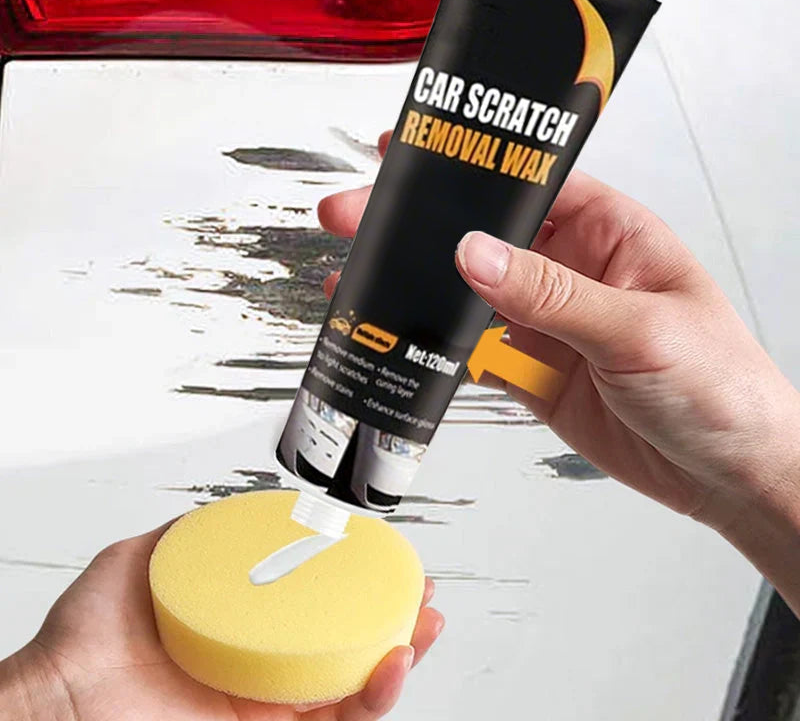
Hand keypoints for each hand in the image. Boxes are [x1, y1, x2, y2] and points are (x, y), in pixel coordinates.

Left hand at [0, 521, 442, 720]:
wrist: (59, 702)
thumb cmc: (86, 639)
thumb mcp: (140, 560)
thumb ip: (183, 534)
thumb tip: (220, 508)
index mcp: (240, 632)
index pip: (313, 610)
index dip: (354, 589)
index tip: (383, 562)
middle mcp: (259, 671)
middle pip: (345, 649)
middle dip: (393, 622)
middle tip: (422, 594)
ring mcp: (266, 708)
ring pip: (353, 690)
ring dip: (399, 658)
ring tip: (423, 626)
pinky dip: (373, 698)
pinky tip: (391, 664)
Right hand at [319, 131, 799, 609]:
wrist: (729, 475)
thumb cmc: (723, 387)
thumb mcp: (639, 330)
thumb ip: (552, 295)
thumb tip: (476, 256)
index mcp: (611, 234)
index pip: (530, 185)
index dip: (471, 167)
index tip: (414, 156)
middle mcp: (572, 271)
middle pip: (485, 239)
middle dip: (422, 229)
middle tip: (361, 218)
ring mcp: (548, 323)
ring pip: (470, 296)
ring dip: (420, 289)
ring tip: (364, 281)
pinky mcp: (533, 370)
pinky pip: (472, 350)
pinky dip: (435, 346)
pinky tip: (401, 336)